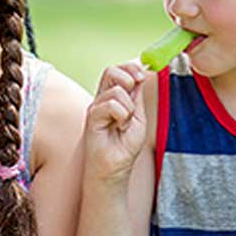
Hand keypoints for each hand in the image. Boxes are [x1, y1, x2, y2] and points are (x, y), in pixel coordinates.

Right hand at [83, 61, 149, 185]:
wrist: (115, 167)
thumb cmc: (124, 146)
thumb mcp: (138, 117)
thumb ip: (137, 97)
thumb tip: (141, 75)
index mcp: (113, 97)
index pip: (118, 70)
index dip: (131, 67)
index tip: (143, 76)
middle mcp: (102, 98)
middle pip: (111, 70)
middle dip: (129, 78)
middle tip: (134, 97)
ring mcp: (96, 106)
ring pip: (116, 90)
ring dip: (129, 109)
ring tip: (125, 124)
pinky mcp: (92, 116)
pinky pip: (112, 105)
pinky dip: (122, 117)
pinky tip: (119, 128)